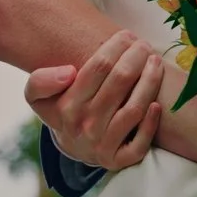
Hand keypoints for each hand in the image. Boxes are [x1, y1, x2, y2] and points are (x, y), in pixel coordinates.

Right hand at [23, 30, 161, 171]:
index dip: (116, 47)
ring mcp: (104, 145)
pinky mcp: (120, 160)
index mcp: (67, 106)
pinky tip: (157, 104)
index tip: (126, 35)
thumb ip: (40, 82)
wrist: (76, 148)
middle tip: (144, 44)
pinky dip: (151, 123)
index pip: (98, 67)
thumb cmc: (64, 112)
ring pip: (134, 108)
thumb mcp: (39, 98)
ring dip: (150, 81)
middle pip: (120, 81)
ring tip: (156, 61)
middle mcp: (86, 126)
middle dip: (136, 57)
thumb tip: (69, 73)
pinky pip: (140, 143)